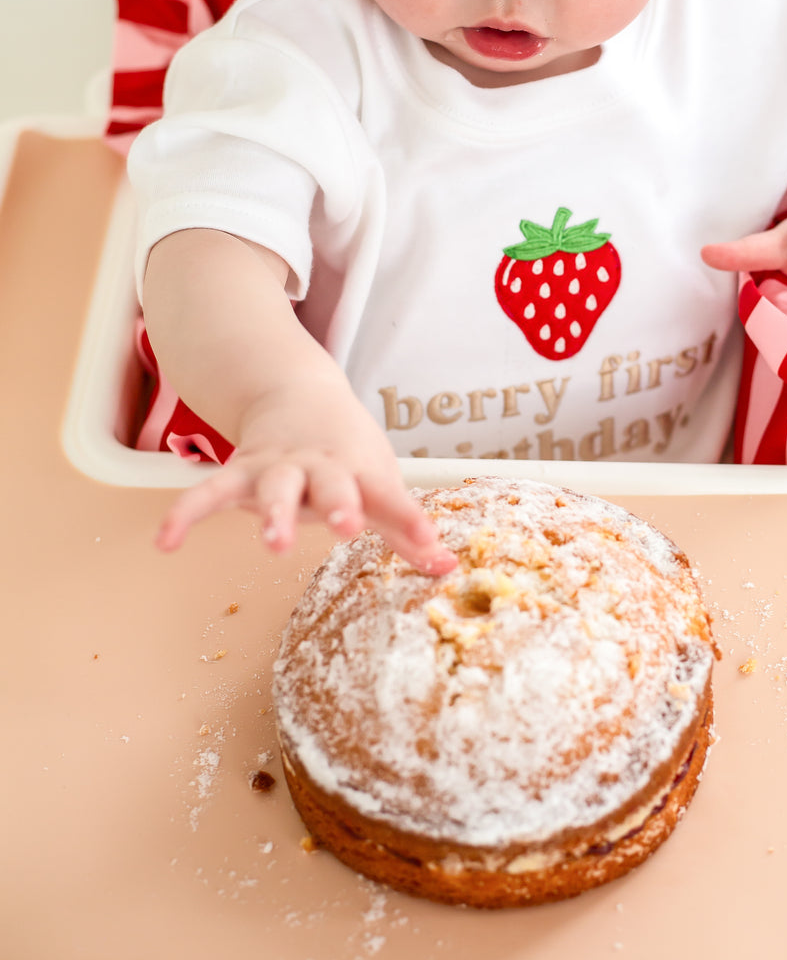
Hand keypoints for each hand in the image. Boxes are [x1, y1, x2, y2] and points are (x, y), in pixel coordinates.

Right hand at [155, 378, 457, 572]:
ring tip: (272, 542)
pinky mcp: (240, 472)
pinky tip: (167, 540)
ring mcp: (278, 467)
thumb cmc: (347, 451)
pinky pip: (209, 492)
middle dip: (336, 503)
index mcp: (360, 470)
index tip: (429, 543)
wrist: (296, 392)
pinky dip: (187, 513)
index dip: (410, 519)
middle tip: (344, 525)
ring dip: (273, 511)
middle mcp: (320, 466)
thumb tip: (448, 566)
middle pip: (329, 483)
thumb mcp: (380, 483)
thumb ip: (406, 530)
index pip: (390, 496)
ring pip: (273, 486)